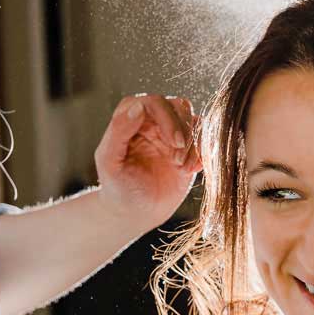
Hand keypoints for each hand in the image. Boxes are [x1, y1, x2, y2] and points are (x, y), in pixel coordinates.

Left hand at [94, 94, 202, 233]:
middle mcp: (151, 119)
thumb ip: (118, 131)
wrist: (137, 212)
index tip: (174, 143)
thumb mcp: (109, 163)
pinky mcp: (187, 147)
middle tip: (177, 160)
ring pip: (193, 120)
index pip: (154, 102)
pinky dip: (203, 152)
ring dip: (193, 143)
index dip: (168, 119)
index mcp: (129, 116)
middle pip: (178, 106)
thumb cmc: (118, 188)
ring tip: (182, 167)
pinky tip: (191, 170)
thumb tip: (138, 106)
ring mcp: (171, 132)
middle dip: (183, 131)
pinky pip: (204, 137)